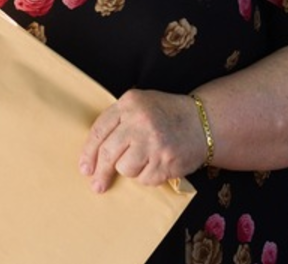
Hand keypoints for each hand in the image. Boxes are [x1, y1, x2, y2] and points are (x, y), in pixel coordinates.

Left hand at [79, 89, 204, 192]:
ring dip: (131, 170)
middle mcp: (140, 121)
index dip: (88, 153)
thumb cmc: (166, 115)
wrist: (203, 122)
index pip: (99, 131)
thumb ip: (118, 121)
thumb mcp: (140, 105)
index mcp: (130, 103)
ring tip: (145, 160)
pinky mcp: (165, 161)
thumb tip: (92, 154)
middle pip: (108, 153)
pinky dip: (148, 176)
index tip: (85, 168)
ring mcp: (153, 141)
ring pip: (124, 168)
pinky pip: (144, 179)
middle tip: (97, 185)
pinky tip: (158, 164)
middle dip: (100, 172)